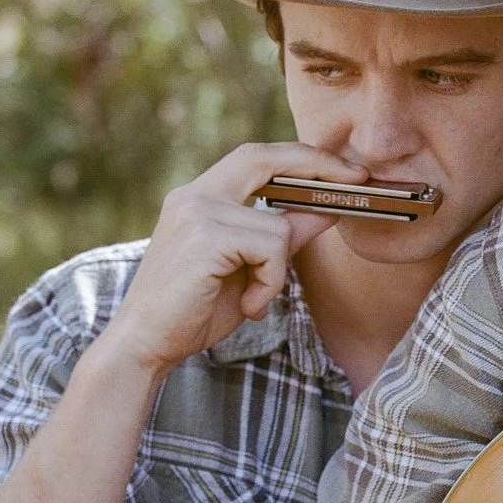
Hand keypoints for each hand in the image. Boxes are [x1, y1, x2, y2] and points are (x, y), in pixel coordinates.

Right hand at [95, 142, 360, 378]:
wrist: (146, 346)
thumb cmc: (196, 310)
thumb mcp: (251, 267)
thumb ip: (285, 234)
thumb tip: (330, 205)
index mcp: (198, 197)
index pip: (256, 158)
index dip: (302, 158)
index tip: (343, 169)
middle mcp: (193, 195)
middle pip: (263, 157)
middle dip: (316, 163)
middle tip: (356, 180)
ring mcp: (195, 212)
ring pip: (277, 225)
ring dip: (279, 269)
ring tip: (255, 299)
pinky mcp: (204, 237)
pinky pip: (271, 249)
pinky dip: (271, 282)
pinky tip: (248, 306)